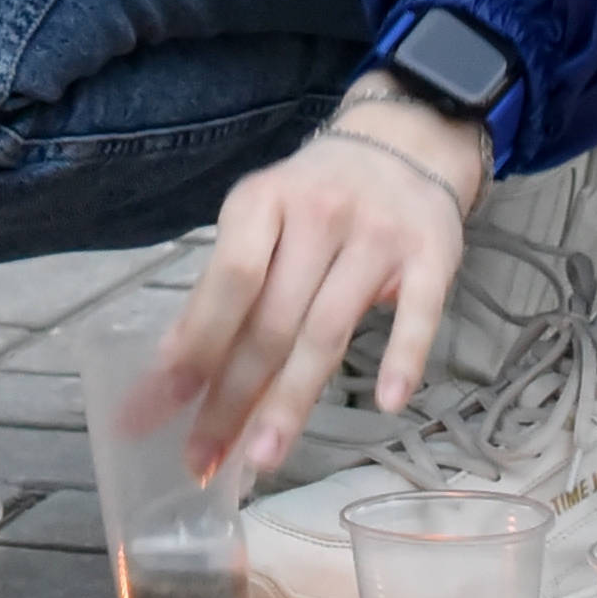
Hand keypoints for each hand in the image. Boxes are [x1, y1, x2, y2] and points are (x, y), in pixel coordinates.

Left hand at [157, 90, 484, 474]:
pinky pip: (419, 314)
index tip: (163, 405)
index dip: (195, 345)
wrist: (404, 139)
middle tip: (204, 459)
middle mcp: (319, 216)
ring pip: (329, 330)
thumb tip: (171, 366)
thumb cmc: (314, 196)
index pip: (227, 282)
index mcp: (262, 203)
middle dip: (232, 397)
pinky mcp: (432, 255)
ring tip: (263, 457)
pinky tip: (386, 403)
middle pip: (271, 321)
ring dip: (293, 400)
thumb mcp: (259, 219)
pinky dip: (403, 358)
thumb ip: (222, 287)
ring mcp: (378, 236)